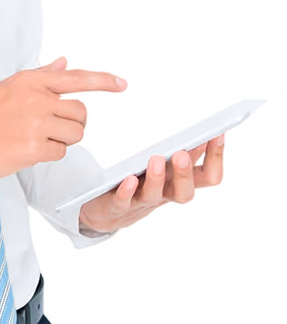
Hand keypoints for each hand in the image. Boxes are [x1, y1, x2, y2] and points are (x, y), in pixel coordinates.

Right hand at [0, 60, 125, 183]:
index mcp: (30, 81)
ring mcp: (35, 123)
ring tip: (34, 139)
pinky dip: (48, 155)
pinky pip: (60, 152)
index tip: (121, 84)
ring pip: (74, 134)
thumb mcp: (8, 88)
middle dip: (70, 124)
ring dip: (61, 141)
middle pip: (79, 112)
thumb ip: (39, 77)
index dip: (103, 81)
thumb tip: (62, 63)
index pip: (75, 78)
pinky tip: (26, 150)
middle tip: (47, 129)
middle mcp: (35, 98)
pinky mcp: (33, 147)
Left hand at [78, 136, 224, 235]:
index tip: (216, 134)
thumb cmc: (137, 176)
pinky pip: (124, 202)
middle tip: (181, 153)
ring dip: (156, 179)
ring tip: (155, 160)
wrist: (106, 206)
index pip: (206, 175)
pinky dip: (127, 192)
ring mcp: (141, 201)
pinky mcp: (118, 205)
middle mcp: (165, 194)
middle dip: (184, 172)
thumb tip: (178, 117)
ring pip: (155, 195)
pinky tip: (129, 180)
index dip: (214, 158)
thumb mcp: (156, 159)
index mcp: (178, 181)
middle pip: (183, 190)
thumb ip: (167, 144)